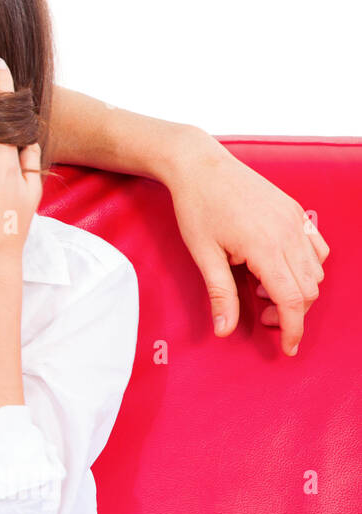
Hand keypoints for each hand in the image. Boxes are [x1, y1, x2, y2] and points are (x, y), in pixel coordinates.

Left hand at [168, 139, 328, 355]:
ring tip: (260, 287)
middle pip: (308, 290)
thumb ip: (220, 294)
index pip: (292, 300)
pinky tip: (277, 267)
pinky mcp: (297, 212)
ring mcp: (297, 220)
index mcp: (266, 247)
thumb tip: (224, 330)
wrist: (201, 165)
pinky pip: (317, 248)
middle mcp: (289, 234)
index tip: (287, 348)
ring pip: (316, 271)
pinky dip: (306, 267)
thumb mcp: (203, 254)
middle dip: (289, 312)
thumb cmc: (196, 208)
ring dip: (297, 289)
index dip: (292, 329)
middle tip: (258, 313)